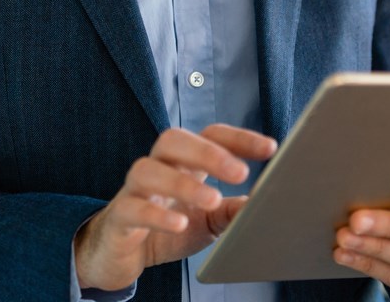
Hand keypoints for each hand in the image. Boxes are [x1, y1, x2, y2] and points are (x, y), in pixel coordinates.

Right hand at [74, 124, 276, 290]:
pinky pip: (132, 208)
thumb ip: (233, 210)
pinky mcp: (118, 217)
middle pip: (174, 140)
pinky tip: (179, 223)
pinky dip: (156, 215)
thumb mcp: (210, 221)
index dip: (239, 138)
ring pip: (149, 171)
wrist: (122, 254)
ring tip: (212, 199)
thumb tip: (265, 204)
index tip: (271, 148)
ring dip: (183, 183)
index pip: (209, 136)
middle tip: (240, 172)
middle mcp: (157, 167)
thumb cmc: (170, 226)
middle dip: (208, 152)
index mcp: (184, 162)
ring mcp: (134, 190)